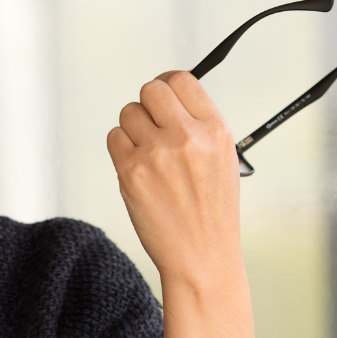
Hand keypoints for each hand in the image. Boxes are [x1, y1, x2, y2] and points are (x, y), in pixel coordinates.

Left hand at [107, 71, 252, 337]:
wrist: (202, 257)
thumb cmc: (211, 214)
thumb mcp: (223, 160)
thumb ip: (199, 126)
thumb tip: (170, 96)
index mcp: (215, 130)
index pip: (182, 80)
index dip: (168, 84)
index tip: (163, 95)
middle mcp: (187, 137)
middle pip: (150, 90)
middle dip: (148, 105)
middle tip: (150, 125)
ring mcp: (157, 154)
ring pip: (128, 113)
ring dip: (132, 129)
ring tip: (147, 155)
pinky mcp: (132, 172)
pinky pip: (113, 138)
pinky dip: (120, 149)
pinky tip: (136, 168)